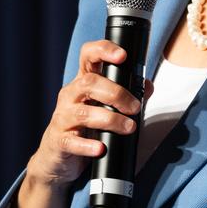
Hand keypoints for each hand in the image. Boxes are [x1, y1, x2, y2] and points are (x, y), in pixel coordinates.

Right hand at [25, 40, 149, 189]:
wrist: (60, 156)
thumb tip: (147, 85)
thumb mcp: (107, 106)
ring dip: (110, 119)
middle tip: (135, 107)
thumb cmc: (87, 126)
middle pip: (89, 83)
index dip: (103, 50)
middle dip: (116, 93)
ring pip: (83, 112)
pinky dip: (88, 145)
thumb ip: (128, 94)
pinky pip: (72, 141)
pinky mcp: (59, 140)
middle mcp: (70, 95)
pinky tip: (101, 148)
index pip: (88, 56)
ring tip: (129, 127)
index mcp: (84, 82)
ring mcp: (62, 117)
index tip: (122, 56)